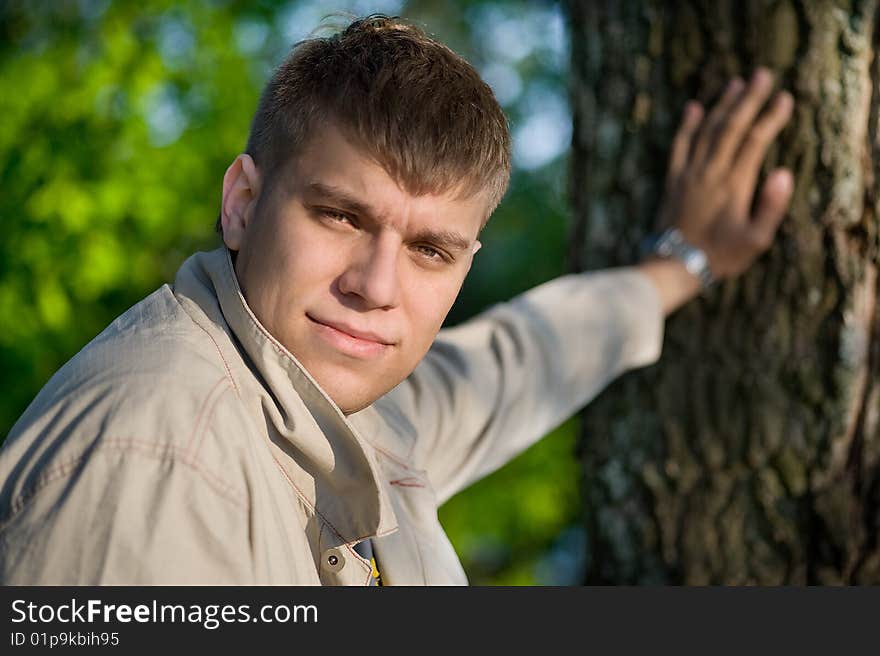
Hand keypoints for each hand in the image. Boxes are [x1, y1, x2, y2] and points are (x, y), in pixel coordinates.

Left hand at [657, 67, 794, 279]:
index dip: (771, 117)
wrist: (673, 267)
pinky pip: (679, 146)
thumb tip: (784, 173)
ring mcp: (689, 174)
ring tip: (735, 83)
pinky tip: (693, 107)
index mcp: (734, 184)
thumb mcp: (755, 240)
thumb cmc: (719, 256)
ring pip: (707, 131)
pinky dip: (687, 125)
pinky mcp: (673, 181)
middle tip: (763, 74)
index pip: (755, 141)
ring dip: (721, 105)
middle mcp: (710, 173)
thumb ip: (771, 206)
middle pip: (731, 127)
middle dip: (749, 98)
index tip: (785, 98)